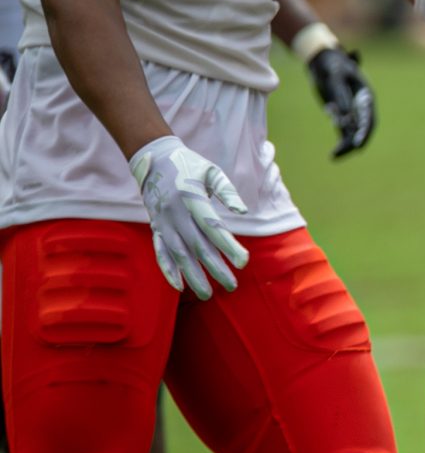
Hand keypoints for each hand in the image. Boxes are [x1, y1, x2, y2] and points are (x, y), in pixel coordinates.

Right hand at [129, 135, 248, 298]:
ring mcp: (163, 222)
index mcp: (191, 199)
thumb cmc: (189, 165)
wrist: (153, 158)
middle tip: (232, 286)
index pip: (213, 228)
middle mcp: (175, 214)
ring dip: (192, 275)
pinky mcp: (156, 227)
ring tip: (207, 294)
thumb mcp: (212, 172)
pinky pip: (160, 251)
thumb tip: (244, 212)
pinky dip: (167, 269)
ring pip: (179, 254)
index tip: (244, 262)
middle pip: (197, 246)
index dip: (228, 246)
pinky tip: (179, 285)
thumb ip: (228, 192)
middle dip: (215, 268)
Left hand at [303, 43, 375, 157]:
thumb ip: (339, 95)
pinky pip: (343, 132)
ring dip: (346, 145)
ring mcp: (352, 112)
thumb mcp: (334, 76)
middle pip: (363, 128)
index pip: (369, 117)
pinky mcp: (342, 116)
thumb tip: (344, 117)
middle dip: (357, 141)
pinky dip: (340, 143)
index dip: (365, 131)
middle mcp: (361, 106)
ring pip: (353, 133)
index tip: (358, 143)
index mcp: (365, 96)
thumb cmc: (331, 65)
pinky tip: (334, 155)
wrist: (323, 60)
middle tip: (350, 151)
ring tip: (335, 156)